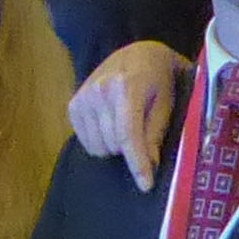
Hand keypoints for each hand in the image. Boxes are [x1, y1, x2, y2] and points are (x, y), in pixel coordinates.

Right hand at [67, 42, 190, 189]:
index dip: (137, 163)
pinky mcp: (73, 105)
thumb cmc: (158, 80)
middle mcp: (99, 91)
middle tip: (142, 135)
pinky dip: (101, 142)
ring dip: (115, 147)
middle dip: (130, 150)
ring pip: (98, 147)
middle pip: (114, 144)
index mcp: (126, 87)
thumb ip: (155, 133)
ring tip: (126, 127)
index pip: (128, 135)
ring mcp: (83, 98)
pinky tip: (111, 126)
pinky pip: (86, 142)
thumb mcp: (166, 103)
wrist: (138, 54)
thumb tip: (149, 165)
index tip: (146, 185)